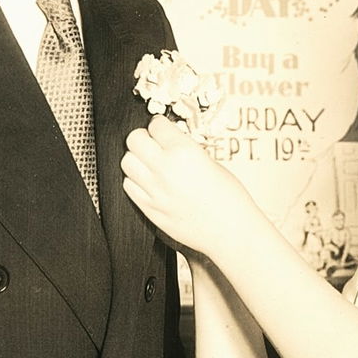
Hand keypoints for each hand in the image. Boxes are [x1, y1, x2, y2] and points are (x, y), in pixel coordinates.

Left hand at [122, 116, 259, 260]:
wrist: (230, 231)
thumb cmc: (229, 200)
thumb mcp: (211, 162)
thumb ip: (185, 150)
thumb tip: (169, 143)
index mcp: (184, 152)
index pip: (156, 125)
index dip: (160, 125)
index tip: (162, 128)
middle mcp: (165, 168)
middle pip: (134, 140)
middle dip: (144, 138)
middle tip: (153, 144)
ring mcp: (154, 190)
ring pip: (127, 162)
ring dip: (137, 159)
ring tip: (150, 164)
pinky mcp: (149, 208)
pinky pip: (129, 186)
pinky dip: (135, 181)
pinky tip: (150, 182)